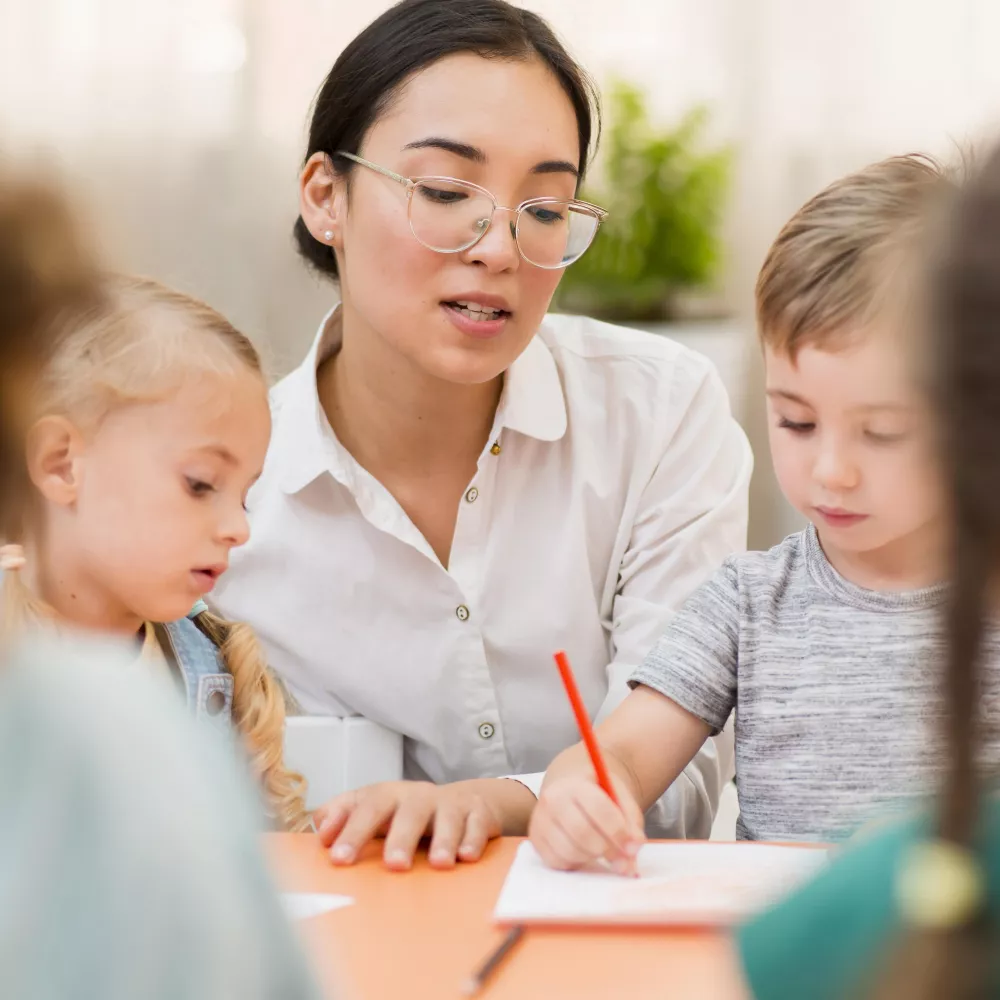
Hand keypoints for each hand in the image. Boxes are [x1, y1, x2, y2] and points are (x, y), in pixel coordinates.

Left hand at [314, 779, 511, 870]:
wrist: (465, 800)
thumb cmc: (408, 811)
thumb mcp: (374, 807)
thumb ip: (342, 814)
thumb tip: (320, 828)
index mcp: (389, 795)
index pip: (367, 808)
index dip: (352, 830)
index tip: (338, 858)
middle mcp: (419, 797)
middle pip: (409, 811)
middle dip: (401, 837)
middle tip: (394, 865)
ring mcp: (451, 804)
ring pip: (448, 818)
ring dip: (444, 840)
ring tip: (439, 863)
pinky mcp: (478, 814)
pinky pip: (477, 825)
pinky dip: (473, 840)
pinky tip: (467, 857)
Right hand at [529, 775, 644, 872]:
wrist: (570, 789)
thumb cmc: (597, 794)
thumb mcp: (618, 797)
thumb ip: (631, 821)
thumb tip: (634, 848)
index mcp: (575, 784)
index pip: (598, 808)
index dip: (619, 831)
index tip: (633, 846)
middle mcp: (552, 799)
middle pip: (582, 833)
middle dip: (607, 849)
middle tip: (620, 856)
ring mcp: (540, 820)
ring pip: (570, 851)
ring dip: (592, 857)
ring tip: (600, 848)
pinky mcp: (535, 840)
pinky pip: (558, 862)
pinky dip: (576, 863)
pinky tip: (583, 851)